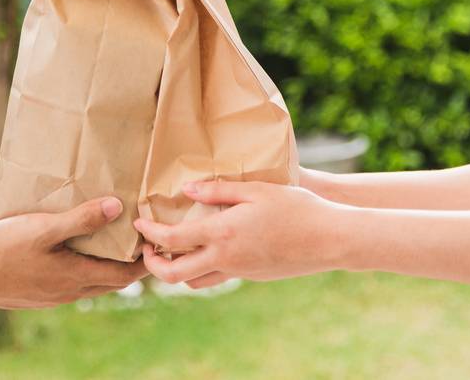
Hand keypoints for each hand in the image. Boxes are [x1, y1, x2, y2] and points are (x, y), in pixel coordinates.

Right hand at [0, 196, 145, 308]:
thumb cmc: (4, 250)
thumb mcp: (43, 228)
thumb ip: (81, 219)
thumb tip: (117, 207)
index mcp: (77, 276)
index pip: (126, 274)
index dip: (145, 260)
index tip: (156, 239)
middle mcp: (71, 291)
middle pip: (114, 281)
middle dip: (132, 262)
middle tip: (141, 237)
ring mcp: (55, 296)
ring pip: (93, 282)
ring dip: (108, 265)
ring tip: (112, 238)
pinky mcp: (41, 294)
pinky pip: (74, 283)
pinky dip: (86, 268)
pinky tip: (75, 250)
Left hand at [133, 179, 350, 288]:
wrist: (331, 239)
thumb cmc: (296, 207)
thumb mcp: (256, 189)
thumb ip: (219, 189)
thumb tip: (187, 189)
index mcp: (222, 234)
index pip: (171, 240)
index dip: (148, 233)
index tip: (139, 222)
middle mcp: (226, 258)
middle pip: (174, 275)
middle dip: (153, 264)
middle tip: (146, 248)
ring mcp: (240, 271)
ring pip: (196, 281)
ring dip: (177, 269)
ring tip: (173, 249)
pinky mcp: (252, 276)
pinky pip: (219, 277)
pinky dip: (203, 267)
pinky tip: (209, 248)